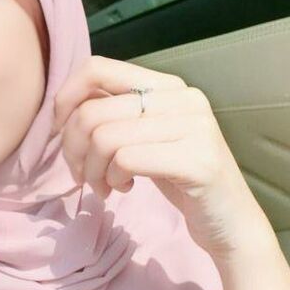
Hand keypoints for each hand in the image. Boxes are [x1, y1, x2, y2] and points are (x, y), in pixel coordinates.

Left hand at [51, 54, 271, 260]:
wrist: (228, 220)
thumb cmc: (177, 177)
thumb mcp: (143, 135)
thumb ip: (113, 113)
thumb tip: (64, 105)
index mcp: (166, 85)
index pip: (97, 68)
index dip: (65, 99)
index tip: (61, 131)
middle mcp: (182, 98)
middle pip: (93, 112)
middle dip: (72, 150)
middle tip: (81, 175)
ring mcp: (194, 127)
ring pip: (104, 138)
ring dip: (91, 171)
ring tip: (103, 186)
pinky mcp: (197, 161)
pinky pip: (126, 160)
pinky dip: (112, 179)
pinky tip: (123, 189)